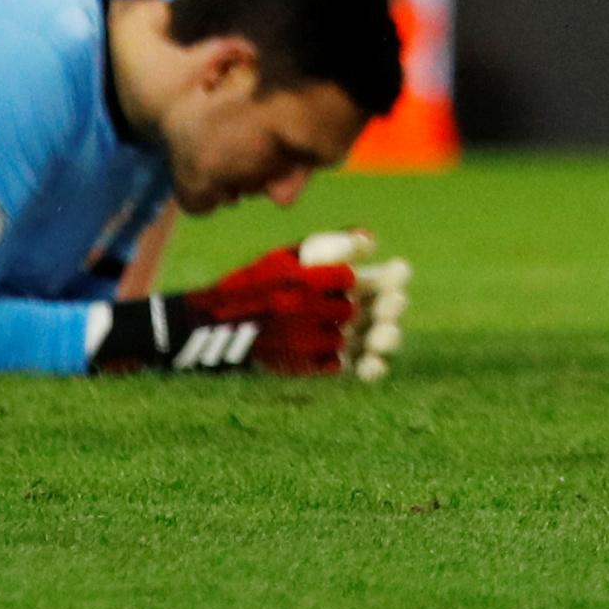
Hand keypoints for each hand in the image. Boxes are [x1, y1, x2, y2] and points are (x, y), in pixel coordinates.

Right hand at [90, 233, 408, 379]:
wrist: (210, 326)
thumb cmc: (254, 283)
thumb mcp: (286, 256)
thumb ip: (329, 245)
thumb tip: (372, 239)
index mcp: (296, 280)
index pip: (352, 280)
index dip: (380, 278)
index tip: (395, 273)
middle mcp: (297, 312)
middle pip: (356, 312)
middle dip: (383, 307)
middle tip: (397, 302)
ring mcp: (295, 342)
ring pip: (349, 342)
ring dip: (375, 337)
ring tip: (387, 333)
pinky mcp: (293, 368)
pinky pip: (335, 368)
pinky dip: (356, 363)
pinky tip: (365, 356)